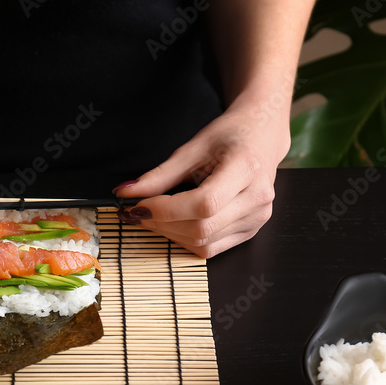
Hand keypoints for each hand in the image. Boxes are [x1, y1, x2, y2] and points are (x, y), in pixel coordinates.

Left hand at [113, 100, 289, 258]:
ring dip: (170, 234)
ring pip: (203, 242)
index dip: (165, 210)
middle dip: (161, 224)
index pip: (204, 203)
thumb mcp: (192, 148)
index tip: (137, 206)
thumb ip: (159, 175)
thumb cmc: (229, 137)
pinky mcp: (251, 231)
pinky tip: (173, 224)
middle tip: (136, 212)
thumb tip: (125, 192)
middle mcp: (257, 198)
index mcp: (246, 169)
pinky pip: (211, 247)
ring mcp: (257, 218)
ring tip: (152, 217)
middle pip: (201, 228)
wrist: (260, 138)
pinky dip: (185, 239)